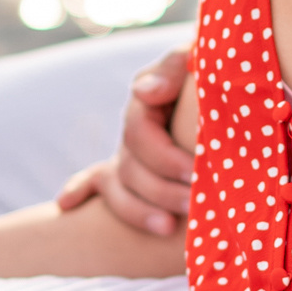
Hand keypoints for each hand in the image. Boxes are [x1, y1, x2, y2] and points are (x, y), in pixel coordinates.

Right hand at [55, 44, 194, 237]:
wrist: (224, 90)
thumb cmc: (211, 76)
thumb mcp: (197, 62)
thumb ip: (173, 69)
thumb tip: (144, 93)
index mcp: (147, 103)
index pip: (140, 135)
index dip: (167, 158)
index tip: (197, 172)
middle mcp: (132, 131)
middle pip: (130, 168)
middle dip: (162, 190)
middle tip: (193, 205)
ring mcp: (126, 153)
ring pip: (117, 187)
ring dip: (139, 210)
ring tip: (167, 228)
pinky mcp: (125, 170)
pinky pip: (94, 180)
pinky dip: (78, 190)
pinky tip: (67, 203)